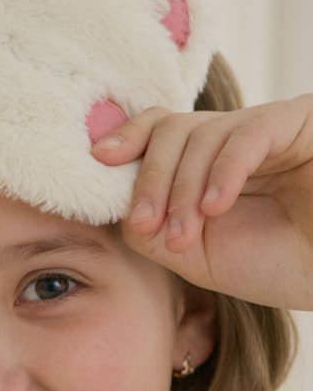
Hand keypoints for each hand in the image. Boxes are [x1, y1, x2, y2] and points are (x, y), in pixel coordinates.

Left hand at [91, 94, 312, 311]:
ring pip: (201, 134)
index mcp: (207, 165)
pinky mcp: (298, 123)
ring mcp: (265, 128)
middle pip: (171, 130)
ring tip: (188, 236)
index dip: (127, 141)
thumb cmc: (275, 267)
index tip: (98, 163)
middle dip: (150, 179)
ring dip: (182, 189)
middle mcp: (232, 139)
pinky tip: (215, 208)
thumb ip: (153, 229)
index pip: (159, 132)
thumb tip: (116, 203)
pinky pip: (246, 135)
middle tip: (146, 224)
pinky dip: (222, 172)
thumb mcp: (196, 255)